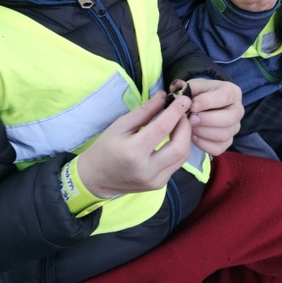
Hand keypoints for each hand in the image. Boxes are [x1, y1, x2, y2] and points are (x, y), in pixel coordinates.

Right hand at [76, 90, 192, 198]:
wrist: (96, 178)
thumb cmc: (105, 148)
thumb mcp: (120, 125)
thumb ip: (144, 111)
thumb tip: (164, 97)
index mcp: (134, 152)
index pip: (162, 128)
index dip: (176, 111)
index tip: (184, 99)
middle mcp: (147, 170)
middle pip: (180, 147)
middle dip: (185, 126)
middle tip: (182, 112)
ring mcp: (155, 181)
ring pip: (182, 157)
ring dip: (185, 137)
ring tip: (178, 123)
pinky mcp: (159, 185)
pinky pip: (177, 164)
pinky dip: (179, 148)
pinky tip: (173, 137)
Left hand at [170, 78, 243, 155]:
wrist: (204, 105)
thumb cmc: (201, 93)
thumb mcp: (196, 85)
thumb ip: (188, 86)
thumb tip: (177, 88)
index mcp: (232, 92)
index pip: (224, 97)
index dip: (207, 102)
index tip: (191, 105)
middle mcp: (238, 111)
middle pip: (229, 119)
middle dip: (207, 120)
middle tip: (190, 119)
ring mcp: (234, 128)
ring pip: (224, 135)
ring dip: (203, 132)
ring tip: (189, 127)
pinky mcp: (227, 142)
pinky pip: (218, 148)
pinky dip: (203, 144)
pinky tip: (193, 136)